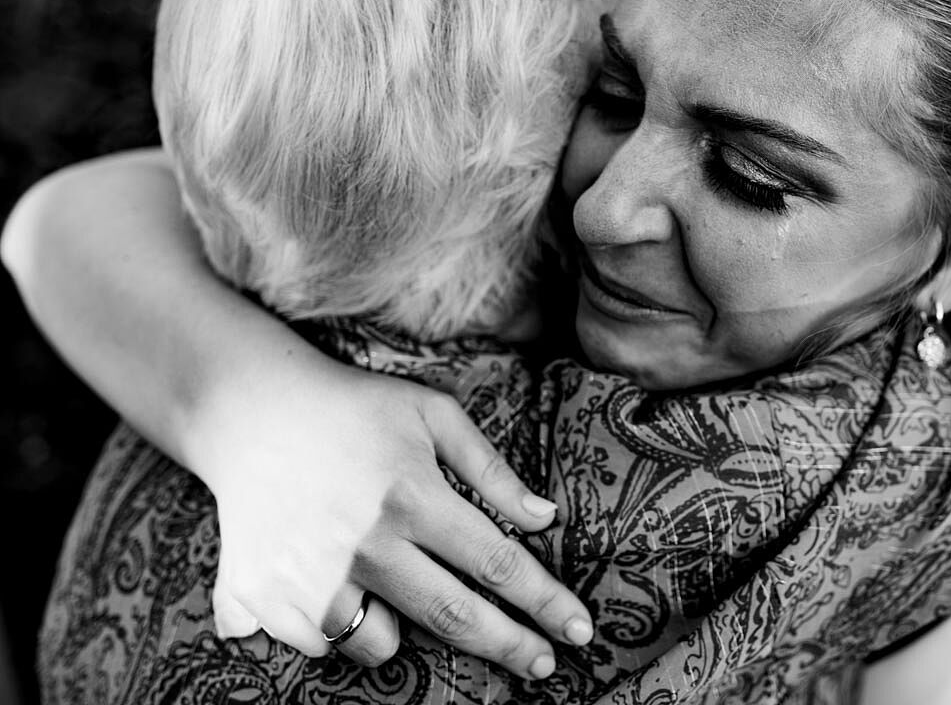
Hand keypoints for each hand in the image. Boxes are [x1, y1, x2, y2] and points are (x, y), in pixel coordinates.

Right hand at [195, 356, 591, 676]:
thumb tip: (545, 519)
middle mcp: (363, 545)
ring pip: (383, 646)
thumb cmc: (355, 407)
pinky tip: (332, 581)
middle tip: (544, 666)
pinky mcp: (264, 600)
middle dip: (510, 647)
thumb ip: (491, 469)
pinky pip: (324, 645)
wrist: (248, 410)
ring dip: (405, 630)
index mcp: (411, 496)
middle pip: (455, 618)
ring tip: (396, 585)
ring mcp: (310, 579)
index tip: (579, 630)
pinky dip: (338, 627)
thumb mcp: (432, 414)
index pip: (497, 564)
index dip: (545, 603)